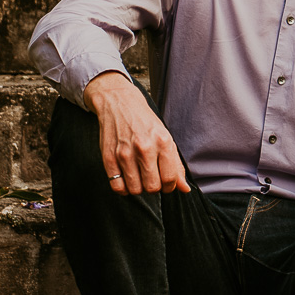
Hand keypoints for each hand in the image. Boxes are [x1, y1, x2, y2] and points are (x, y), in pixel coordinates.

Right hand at [84, 71, 189, 196]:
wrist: (119, 103)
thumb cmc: (145, 122)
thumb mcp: (166, 138)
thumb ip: (176, 164)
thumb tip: (185, 189)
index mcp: (163, 142)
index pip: (170, 179)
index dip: (170, 187)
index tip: (166, 184)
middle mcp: (144, 148)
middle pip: (153, 187)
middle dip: (154, 187)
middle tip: (152, 178)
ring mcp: (125, 153)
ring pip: (135, 190)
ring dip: (139, 188)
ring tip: (139, 177)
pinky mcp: (109, 158)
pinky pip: (118, 187)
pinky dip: (124, 189)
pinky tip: (127, 179)